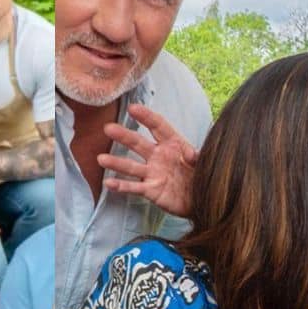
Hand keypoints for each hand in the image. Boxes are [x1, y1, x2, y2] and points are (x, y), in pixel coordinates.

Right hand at [98, 104, 197, 218]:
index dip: (146, 117)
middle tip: (108, 129)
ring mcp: (153, 173)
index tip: (133, 108)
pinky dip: (121, 186)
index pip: (158, 126)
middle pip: (139, 143)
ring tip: (101, 159)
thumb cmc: (204, 176)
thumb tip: (190, 153)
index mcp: (173, 144)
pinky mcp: (151, 190)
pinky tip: (108, 183)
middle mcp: (159, 156)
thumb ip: (198, 156)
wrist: (204, 200)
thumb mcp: (206, 163)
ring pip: (131, 166)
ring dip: (116, 162)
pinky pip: (134, 187)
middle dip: (124, 136)